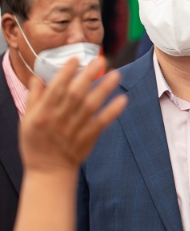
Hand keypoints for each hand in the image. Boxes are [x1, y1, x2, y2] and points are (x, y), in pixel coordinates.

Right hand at [19, 57, 126, 174]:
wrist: (48, 171)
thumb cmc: (36, 144)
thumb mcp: (26, 121)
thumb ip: (33, 98)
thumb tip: (38, 77)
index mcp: (42, 114)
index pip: (55, 89)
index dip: (66, 73)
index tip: (76, 58)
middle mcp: (59, 120)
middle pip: (75, 94)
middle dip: (88, 75)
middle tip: (100, 60)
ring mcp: (74, 129)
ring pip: (90, 106)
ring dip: (104, 89)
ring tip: (116, 74)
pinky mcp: (88, 138)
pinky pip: (102, 122)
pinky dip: (112, 111)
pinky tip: (122, 99)